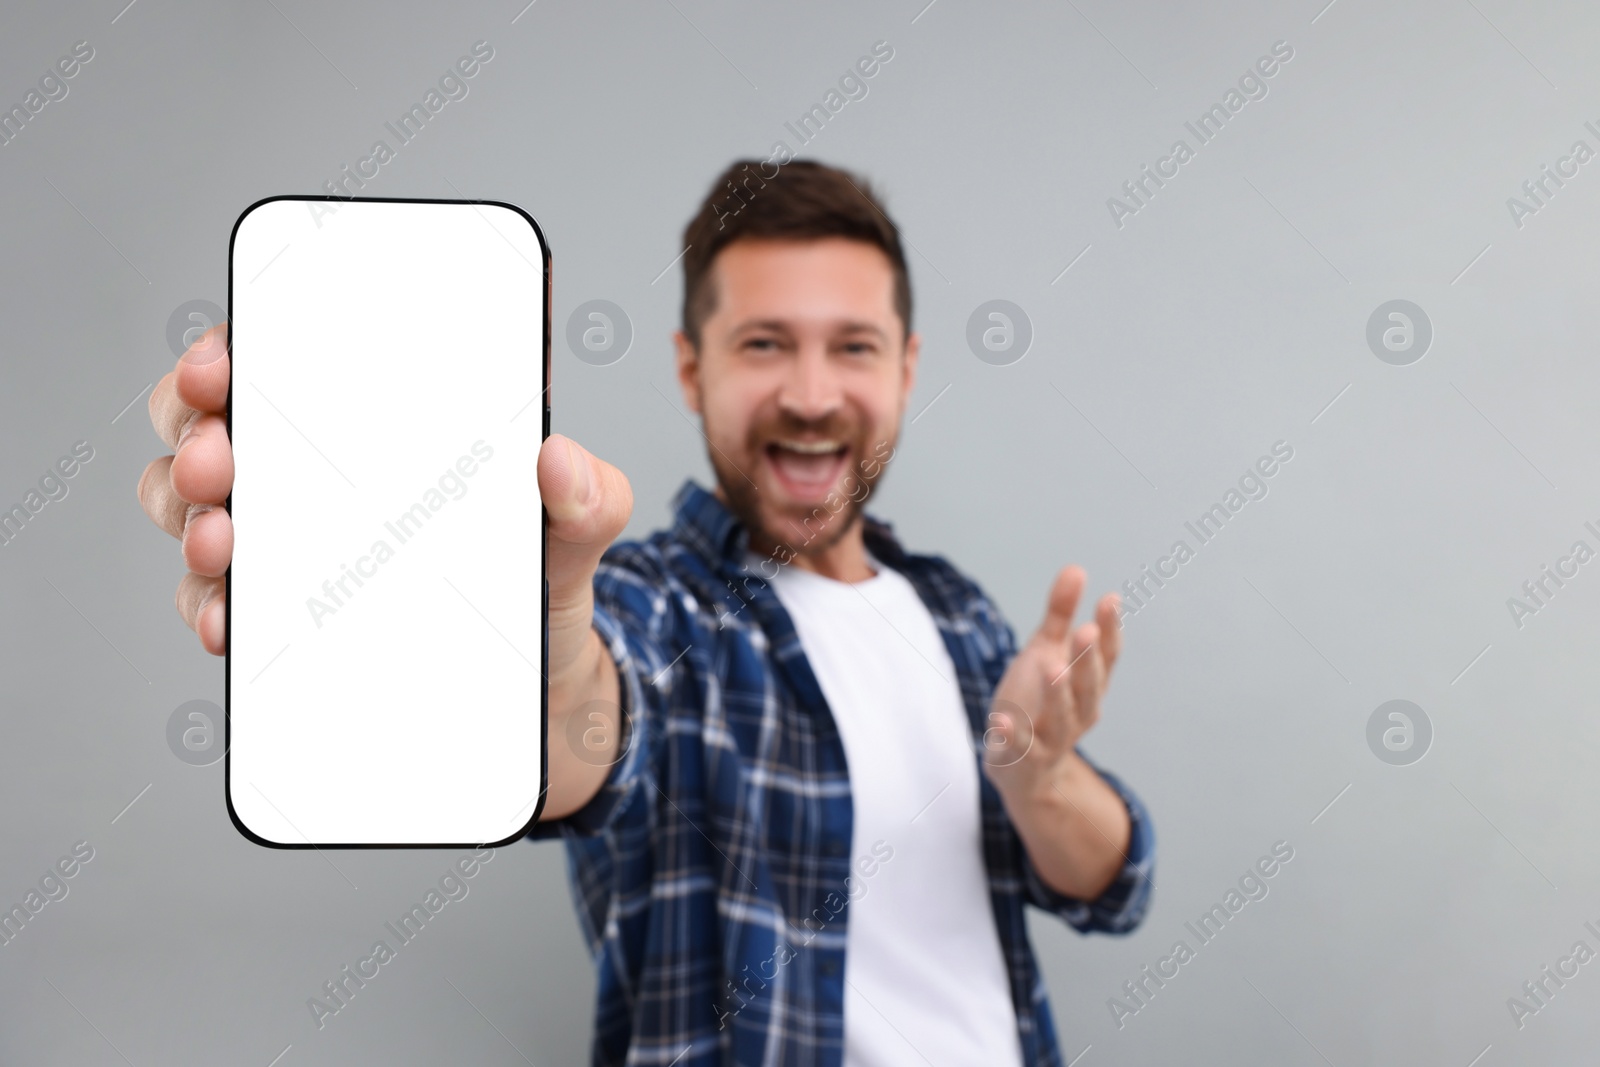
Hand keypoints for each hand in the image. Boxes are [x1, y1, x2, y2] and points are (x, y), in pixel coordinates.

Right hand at [136, 322, 634, 692]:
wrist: (544, 678)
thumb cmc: (546, 570)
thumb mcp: (580, 524)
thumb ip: (590, 492)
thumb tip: (559, 459)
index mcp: (382, 420)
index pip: (284, 356)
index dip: (233, 348)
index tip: (222, 365)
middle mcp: (319, 469)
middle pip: (212, 423)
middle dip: (193, 432)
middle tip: (215, 461)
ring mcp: (291, 540)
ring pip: (191, 509)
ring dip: (189, 521)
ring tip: (221, 545)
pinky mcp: (282, 614)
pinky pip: (217, 602)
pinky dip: (211, 608)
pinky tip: (230, 621)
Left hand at [982, 565, 1121, 800]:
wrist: (1020, 768)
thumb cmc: (1037, 701)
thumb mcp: (1046, 652)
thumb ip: (1060, 614)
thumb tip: (1076, 568)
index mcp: (1088, 684)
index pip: (1106, 656)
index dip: (1109, 630)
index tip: (1110, 599)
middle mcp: (1080, 712)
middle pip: (1089, 686)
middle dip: (1088, 660)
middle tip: (1086, 630)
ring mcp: (1054, 737)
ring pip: (1063, 717)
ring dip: (1058, 694)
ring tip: (1051, 668)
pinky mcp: (1025, 758)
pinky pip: (1021, 747)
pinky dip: (1012, 735)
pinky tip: (1000, 720)